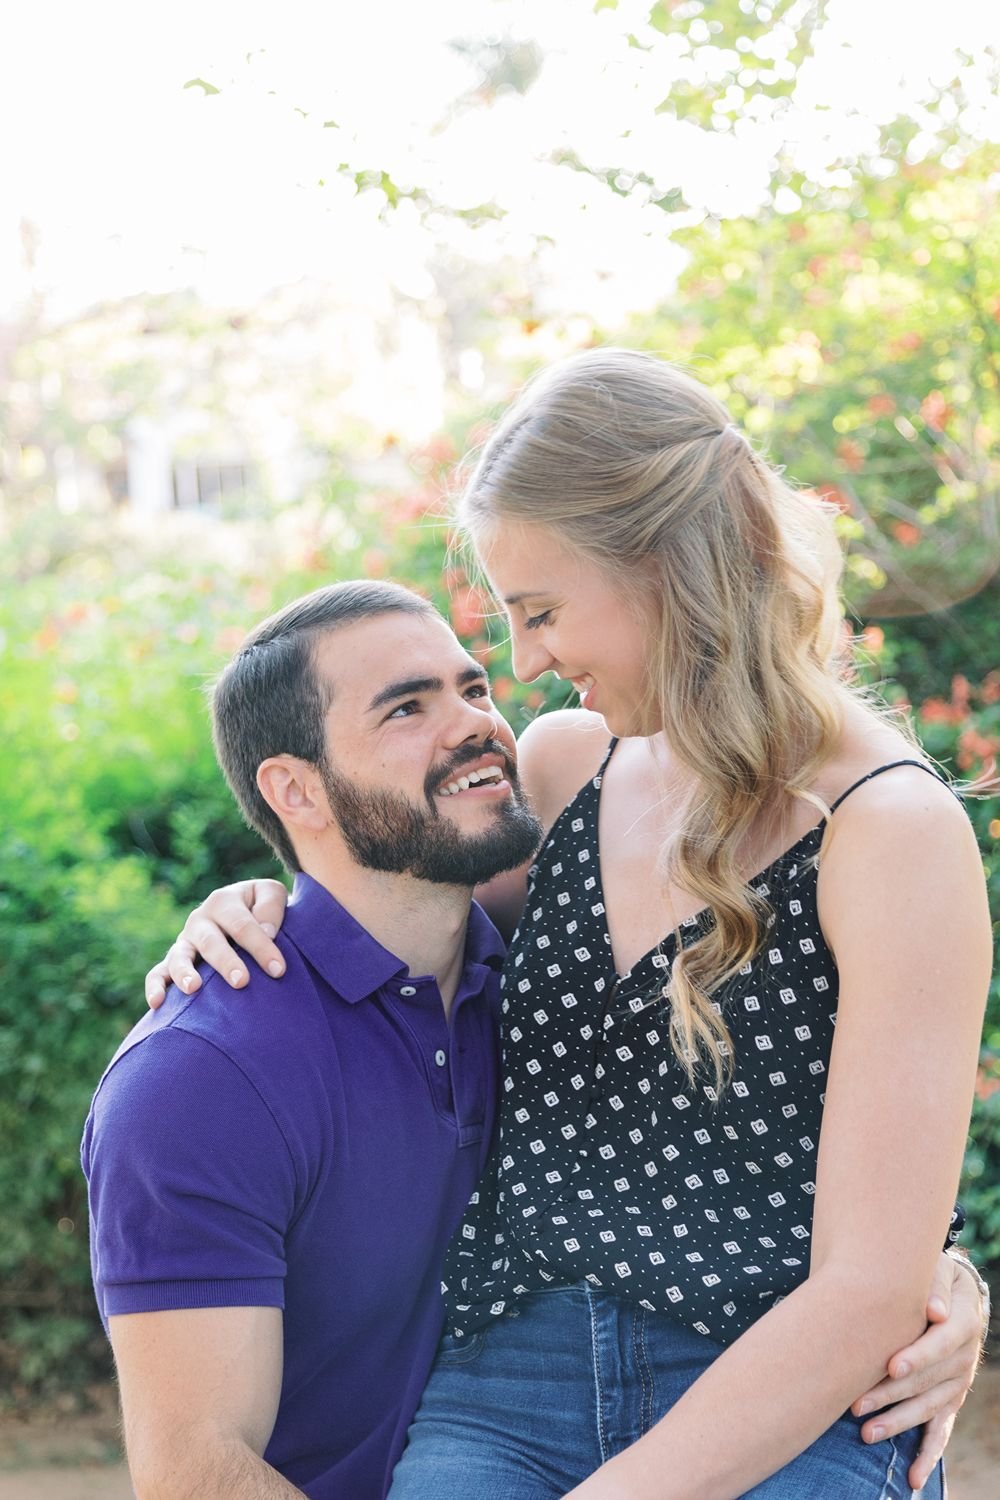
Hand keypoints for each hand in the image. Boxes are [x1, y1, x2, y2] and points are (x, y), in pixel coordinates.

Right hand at [144, 879, 289, 1007]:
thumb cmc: (261, 907)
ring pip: (179, 957)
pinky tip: (157, 1004)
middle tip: (242, 981)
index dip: (261, 947)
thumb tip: (267, 932)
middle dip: (226, 962)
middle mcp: (200, 920)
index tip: (278, 970)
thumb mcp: (271, 894)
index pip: (243, 925)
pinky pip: (158, 973)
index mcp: (223, 901)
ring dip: (185, 972)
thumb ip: (271, 907)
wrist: (243, 909)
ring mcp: (185, 941)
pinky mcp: (173, 960)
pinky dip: (155, 987)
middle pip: (211, 942)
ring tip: (194, 988)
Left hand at [851, 1250, 984, 1490]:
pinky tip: (914, 1479)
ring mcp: (958, 1383)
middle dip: (892, 1395)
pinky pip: (940, 1430)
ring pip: (929, 1408)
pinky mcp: (949, 1400)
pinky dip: (927, 1454)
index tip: (891, 1366)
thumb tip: (933, 1310)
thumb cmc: (932, 1276)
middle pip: (929, 1382)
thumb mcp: (936, 1269)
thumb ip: (933, 1286)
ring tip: (866, 1433)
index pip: (941, 1343)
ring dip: (898, 1423)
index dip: (918, 1356)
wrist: (951, 1291)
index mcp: (964, 1322)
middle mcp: (965, 1357)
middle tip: (857, 1405)